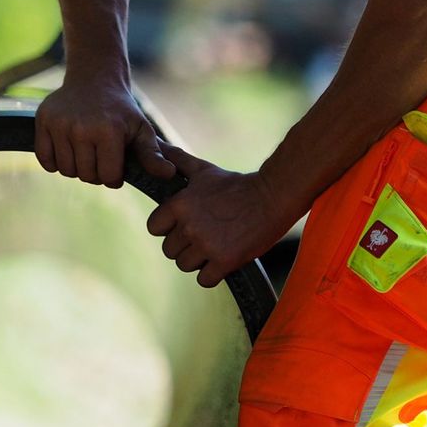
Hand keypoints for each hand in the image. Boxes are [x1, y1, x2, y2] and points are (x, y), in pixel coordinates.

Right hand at [34, 74, 175, 187]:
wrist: (94, 78)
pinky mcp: (42, 121)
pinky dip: (55, 161)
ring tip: (86, 152)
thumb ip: (152, 154)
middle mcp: (81, 128)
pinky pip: (45, 160)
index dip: (114, 176)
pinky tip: (68, 149)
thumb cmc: (121, 109)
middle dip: (96, 173)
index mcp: (108, 131)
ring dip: (76, 168)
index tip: (116, 164)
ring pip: (66, 170)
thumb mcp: (141, 128)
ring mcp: (59, 124)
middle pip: (86, 175)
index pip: (108, 177)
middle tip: (100, 156)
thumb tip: (169, 174)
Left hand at [145, 146, 289, 288]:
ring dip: (198, 260)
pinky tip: (223, 259)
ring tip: (215, 244)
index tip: (182, 224)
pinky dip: (212, 274)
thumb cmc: (236, 184)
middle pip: (169, 250)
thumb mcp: (203, 170)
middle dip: (184, 245)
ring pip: (185, 265)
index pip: (154, 228)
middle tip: (204, 234)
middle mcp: (189, 226)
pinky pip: (204, 280)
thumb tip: (158, 146)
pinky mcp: (224, 261)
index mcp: (180, 205)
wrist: (272, 197)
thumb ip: (177, 160)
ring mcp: (206, 245)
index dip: (167, 228)